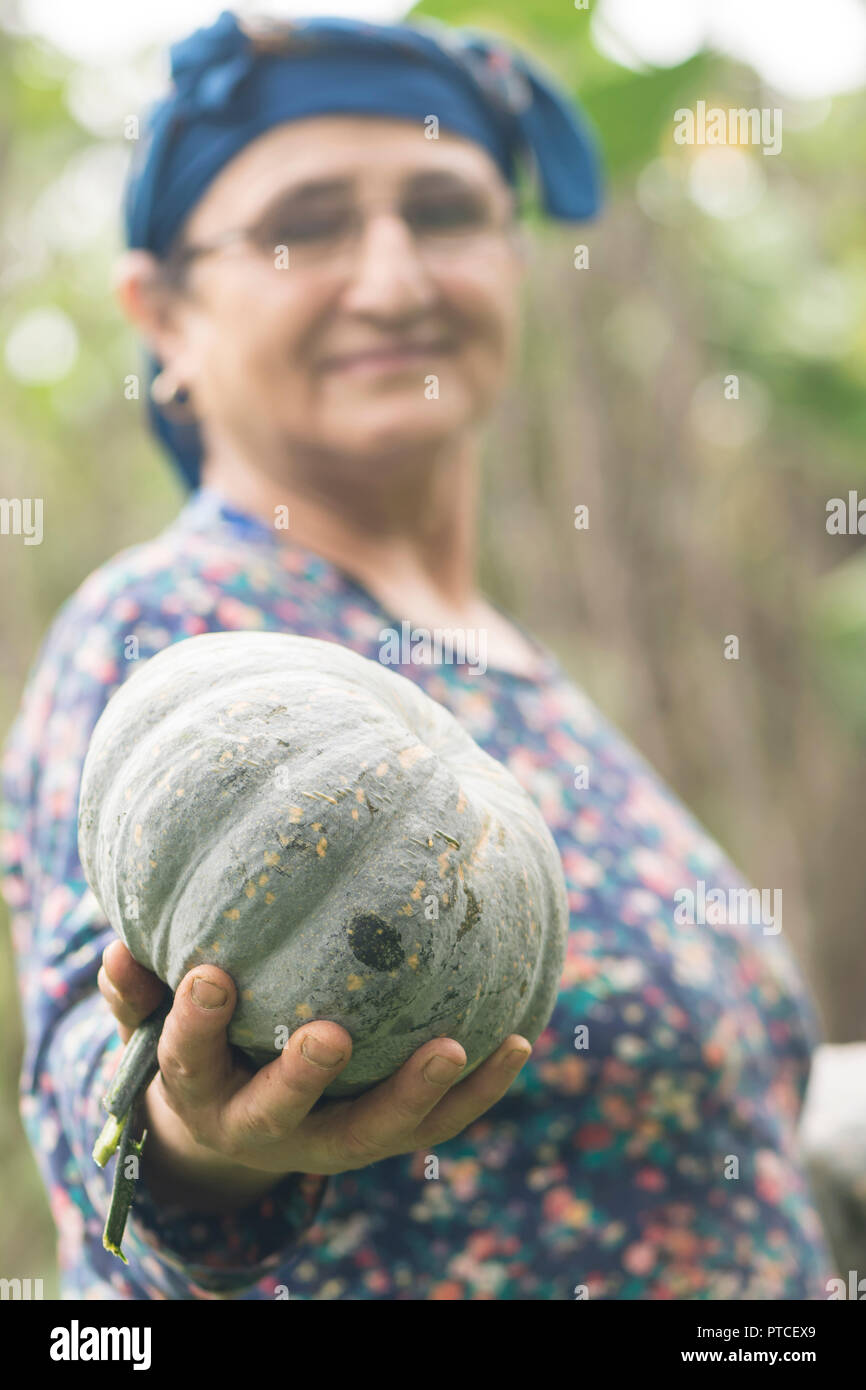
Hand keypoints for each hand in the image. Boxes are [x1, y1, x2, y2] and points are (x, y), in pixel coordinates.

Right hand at [98, 939, 531, 1204]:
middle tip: (331, 1034)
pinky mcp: (381, 1139)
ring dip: (415, 1094)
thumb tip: (122, 942)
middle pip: (283, 1115)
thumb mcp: (155, 1019)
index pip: (189, 1059)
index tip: (211, 972)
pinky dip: (478, 1093)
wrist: (233, 1124)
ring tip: (458, 1046)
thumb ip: (138, 988)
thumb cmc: (199, 1044)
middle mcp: (263, 1125)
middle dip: (305, 1077)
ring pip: (373, 1134)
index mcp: (201, 1091)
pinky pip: (433, 1126)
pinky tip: (519, 1040)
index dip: (197, 1020)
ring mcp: (328, 1139)